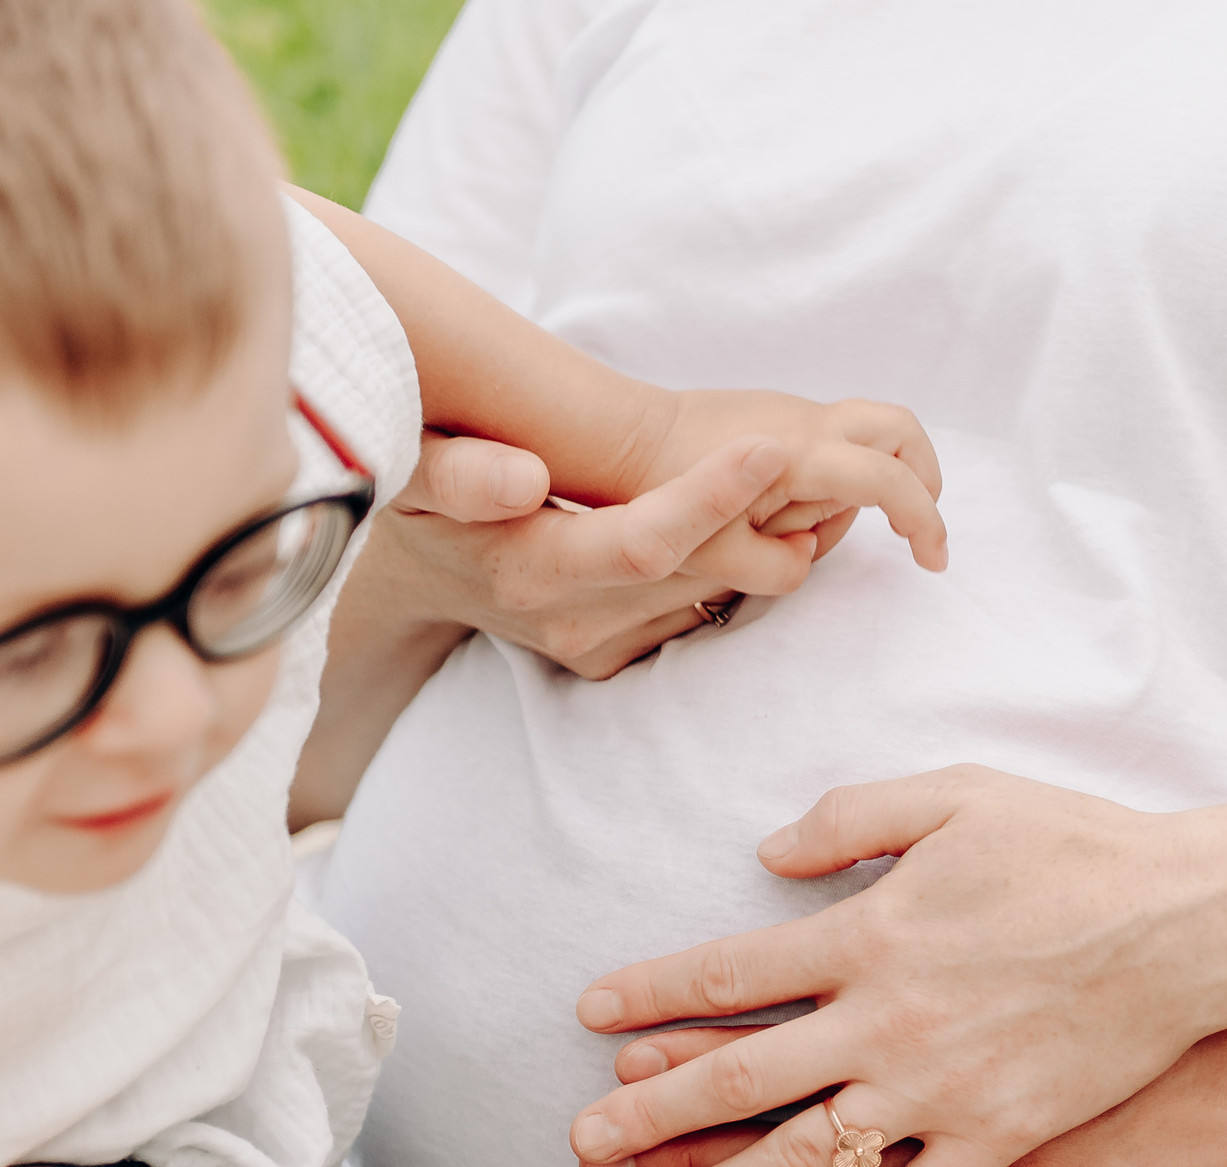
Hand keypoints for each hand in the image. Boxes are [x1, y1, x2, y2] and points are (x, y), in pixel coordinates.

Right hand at [376, 430, 818, 678]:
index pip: (638, 543)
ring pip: (714, 589)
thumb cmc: (421, 508)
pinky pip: (702, 607)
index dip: (708, 498)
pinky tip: (760, 516)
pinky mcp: (625, 658)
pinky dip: (737, 562)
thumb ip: (457, 476)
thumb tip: (520, 479)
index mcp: (527, 570)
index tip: (769, 448)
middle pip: (699, 568)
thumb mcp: (408, 476)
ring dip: (763, 536)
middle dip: (765, 512)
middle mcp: (574, 620)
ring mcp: (604, 646)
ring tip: (802, 471)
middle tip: (818, 449)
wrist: (421, 588)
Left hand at [568, 766, 1226, 1166]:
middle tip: (583, 1146)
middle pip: (747, 1077)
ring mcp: (948, 1089)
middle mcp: (891, 1020)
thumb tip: (771, 853)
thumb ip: (854, 818)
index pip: (732, 971)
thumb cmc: (1079, 849)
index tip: (592, 1018)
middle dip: (655, 1112)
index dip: (655, 995)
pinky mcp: (1008, 1136)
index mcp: (872, 934)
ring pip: (815, 1156)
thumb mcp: (960, 796)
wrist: (1194, 923)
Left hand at [631, 391, 947, 572]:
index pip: (890, 481)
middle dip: (924, 477)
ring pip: (869, 432)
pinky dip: (841, 471)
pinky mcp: (776, 413)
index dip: (924, 522)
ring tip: (839, 526)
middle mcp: (807, 422)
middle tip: (916, 526)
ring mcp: (793, 411)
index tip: (931, 561)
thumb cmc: (657, 494)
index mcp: (800, 454)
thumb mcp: (716, 557)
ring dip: (879, 477)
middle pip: (901, 430)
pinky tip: (799, 509)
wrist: (620, 437)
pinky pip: (832, 437)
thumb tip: (810, 551)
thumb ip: (780, 569)